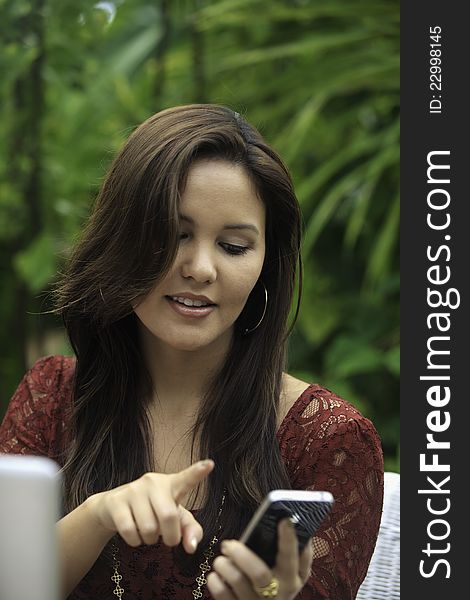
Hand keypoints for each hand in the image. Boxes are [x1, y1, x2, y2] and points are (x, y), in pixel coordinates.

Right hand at [85, 459, 213, 553]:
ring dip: (150, 540)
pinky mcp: (117, 501)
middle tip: (168, 539)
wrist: (114, 506)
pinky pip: (130, 532)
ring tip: (148, 531)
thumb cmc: (152, 511)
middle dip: (170, 537)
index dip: (198, 472)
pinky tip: (134, 533)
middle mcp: (153, 482)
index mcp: (172, 483)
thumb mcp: (175, 517)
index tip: (210, 464)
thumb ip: (190, 530)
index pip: (187, 478)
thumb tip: (191, 547)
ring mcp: (133, 489)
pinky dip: (134, 541)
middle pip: (168, 516)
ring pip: (148, 528)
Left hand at [207, 519, 312, 599]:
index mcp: (293, 579)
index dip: (289, 538)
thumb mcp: (288, 573)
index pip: (293, 557)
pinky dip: (217, 583)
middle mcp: (279, 594)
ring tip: (220, 559)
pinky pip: (224, 596)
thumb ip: (288, 552)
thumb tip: (286, 520)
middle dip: (242, 555)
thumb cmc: (276, 586)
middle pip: (260, 573)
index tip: (283, 519)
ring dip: (226, 566)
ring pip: (239, 582)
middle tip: (229, 544)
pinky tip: (215, 576)